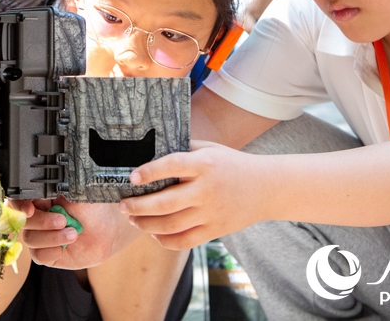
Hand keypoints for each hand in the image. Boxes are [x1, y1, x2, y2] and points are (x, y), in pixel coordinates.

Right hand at [9, 196, 140, 269]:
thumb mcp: (78, 194)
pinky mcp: (47, 254)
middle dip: (42, 222)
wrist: (110, 231)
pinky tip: (67, 247)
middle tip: (63, 220)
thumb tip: (43, 185)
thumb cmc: (94, 209)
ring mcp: (41, 237)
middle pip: (23, 221)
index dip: (18, 206)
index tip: (29, 209)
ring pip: (30, 239)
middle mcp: (38, 217)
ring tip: (73, 234)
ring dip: (51, 237)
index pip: (18, 200)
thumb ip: (58, 190)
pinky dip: (52, 251)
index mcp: (42, 199)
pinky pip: (39, 255)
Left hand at [119, 140, 266, 249]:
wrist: (266, 187)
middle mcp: (207, 189)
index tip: (132, 176)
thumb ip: (184, 150)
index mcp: (206, 164)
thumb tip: (150, 152)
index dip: (150, 172)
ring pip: (171, 225)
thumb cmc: (232, 164)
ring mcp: (211, 212)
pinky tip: (154, 233)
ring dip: (146, 224)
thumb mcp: (211, 148)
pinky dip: (165, 240)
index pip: (173, 166)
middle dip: (138, 206)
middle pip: (166, 202)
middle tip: (122, 206)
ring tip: (133, 220)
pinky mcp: (215, 230)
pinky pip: (184, 241)